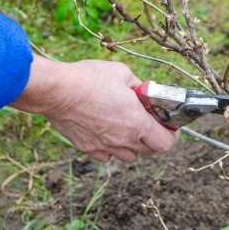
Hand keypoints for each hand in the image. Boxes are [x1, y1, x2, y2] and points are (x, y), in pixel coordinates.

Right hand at [10, 55, 177, 161]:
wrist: (57, 91)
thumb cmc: (89, 79)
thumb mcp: (122, 73)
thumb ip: (139, 87)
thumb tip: (145, 92)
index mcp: (137, 123)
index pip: (165, 143)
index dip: (171, 135)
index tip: (168, 125)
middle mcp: (123, 140)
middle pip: (149, 151)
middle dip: (153, 138)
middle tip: (149, 123)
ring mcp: (105, 147)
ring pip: (128, 156)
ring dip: (132, 145)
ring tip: (126, 127)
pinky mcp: (88, 148)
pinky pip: (107, 155)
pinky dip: (111, 147)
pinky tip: (106, 131)